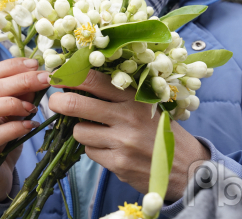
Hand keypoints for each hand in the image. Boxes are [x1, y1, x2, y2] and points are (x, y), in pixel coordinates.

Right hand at [0, 58, 50, 201]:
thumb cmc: (3, 144)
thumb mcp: (12, 116)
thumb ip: (21, 96)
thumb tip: (38, 76)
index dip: (10, 66)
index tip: (34, 64)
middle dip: (18, 81)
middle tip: (43, 79)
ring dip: (11, 103)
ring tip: (32, 107)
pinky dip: (12, 128)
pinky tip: (29, 126)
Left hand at [48, 70, 209, 200]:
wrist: (186, 166)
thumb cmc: (160, 129)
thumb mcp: (146, 104)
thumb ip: (117, 94)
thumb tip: (78, 81)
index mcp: (133, 97)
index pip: (93, 80)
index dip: (69, 76)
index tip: (57, 76)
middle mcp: (126, 117)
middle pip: (75, 105)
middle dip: (58, 102)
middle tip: (55, 101)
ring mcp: (122, 142)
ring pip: (79, 131)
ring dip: (81, 130)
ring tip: (95, 130)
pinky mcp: (118, 164)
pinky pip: (89, 151)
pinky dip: (93, 149)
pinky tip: (109, 148)